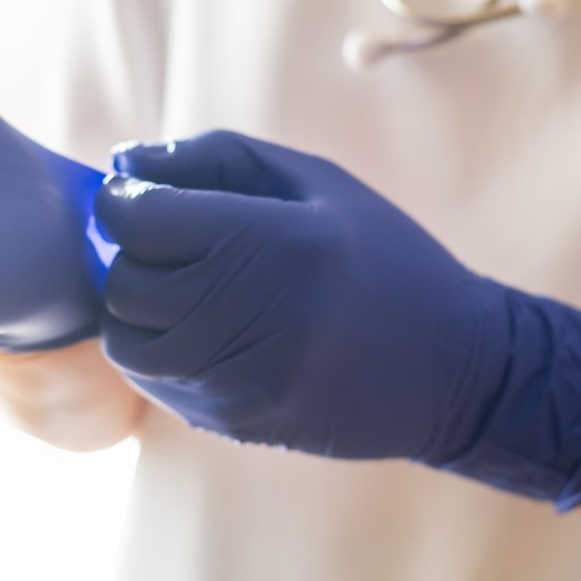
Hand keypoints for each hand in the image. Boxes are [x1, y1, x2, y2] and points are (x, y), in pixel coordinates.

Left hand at [93, 131, 580, 506]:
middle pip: (125, 281)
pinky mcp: (234, 422)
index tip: (142, 194)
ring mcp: (238, 379)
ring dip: (139, 308)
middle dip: (132, 253)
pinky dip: (161, 350)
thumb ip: (217, 159)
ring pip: (127, 341)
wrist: (455, 370)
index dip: (125, 198)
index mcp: (272, 241)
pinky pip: (155, 382)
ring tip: (187, 287)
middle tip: (169, 240)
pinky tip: (210, 331)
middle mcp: (249, 316)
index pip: (139, 219)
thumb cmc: (385, 259)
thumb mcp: (317, 184)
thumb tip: (125, 158)